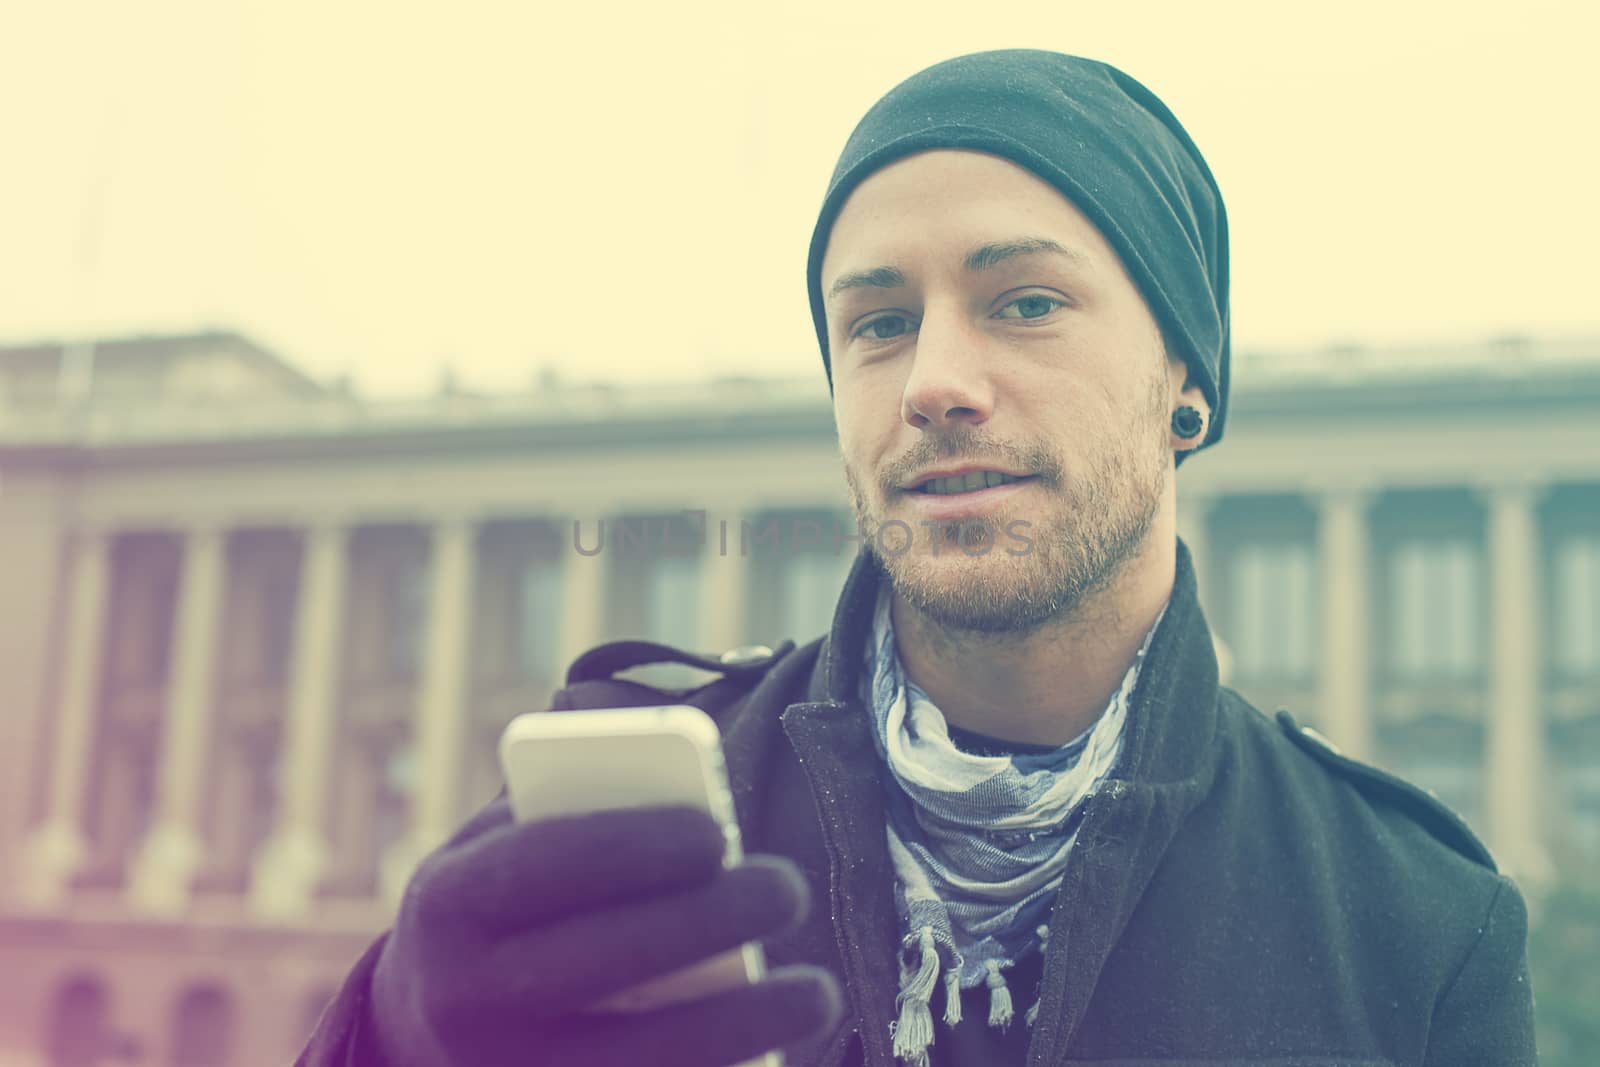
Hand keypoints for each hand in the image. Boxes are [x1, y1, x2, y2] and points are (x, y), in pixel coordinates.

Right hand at [366, 797, 842, 1065]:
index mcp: (447, 904)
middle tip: (789, 887)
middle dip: (704, 923)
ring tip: (819, 991)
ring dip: (736, 1025)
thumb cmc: (503, 911)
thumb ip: (570, 816)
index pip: (539, 864)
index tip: (716, 832)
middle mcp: (461, 999)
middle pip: (598, 960)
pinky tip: (777, 1052)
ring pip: (632, 1057)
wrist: (427, 1031)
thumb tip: (687, 794)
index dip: (628, 846)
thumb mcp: (500, 851)